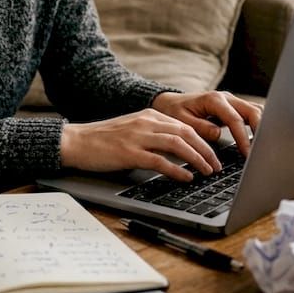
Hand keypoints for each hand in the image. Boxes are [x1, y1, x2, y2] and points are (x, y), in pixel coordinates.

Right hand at [60, 109, 220, 181]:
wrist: (76, 141)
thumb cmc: (104, 140)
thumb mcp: (134, 130)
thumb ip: (155, 135)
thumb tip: (180, 150)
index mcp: (149, 115)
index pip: (185, 125)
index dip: (204, 140)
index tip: (214, 154)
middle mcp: (146, 122)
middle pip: (186, 133)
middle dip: (206, 150)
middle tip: (217, 165)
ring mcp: (138, 137)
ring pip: (178, 144)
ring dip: (197, 159)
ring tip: (208, 171)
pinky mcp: (129, 153)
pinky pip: (160, 161)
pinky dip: (177, 170)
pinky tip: (186, 177)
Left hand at [150, 91, 262, 157]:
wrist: (170, 102)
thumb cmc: (175, 111)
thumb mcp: (182, 121)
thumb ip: (200, 127)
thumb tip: (217, 135)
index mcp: (214, 99)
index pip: (235, 119)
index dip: (243, 137)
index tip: (248, 153)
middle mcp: (226, 97)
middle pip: (252, 111)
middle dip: (261, 130)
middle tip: (263, 150)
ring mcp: (232, 101)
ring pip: (255, 110)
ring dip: (263, 126)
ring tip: (265, 146)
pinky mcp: (234, 107)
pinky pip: (252, 113)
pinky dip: (259, 124)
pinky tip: (261, 139)